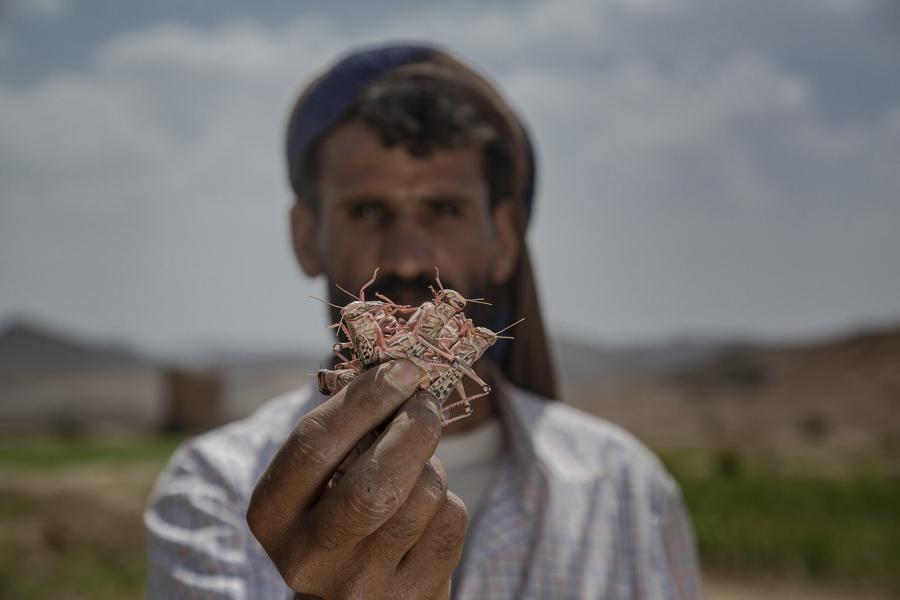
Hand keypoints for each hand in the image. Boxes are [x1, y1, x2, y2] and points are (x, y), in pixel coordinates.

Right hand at [247, 359, 467, 599]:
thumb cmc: (338, 510)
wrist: (356, 595)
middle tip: (426, 403)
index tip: (402, 370)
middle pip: (375, 484)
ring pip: (422, 498)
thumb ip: (344, 431)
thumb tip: (401, 372)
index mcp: (272, 513)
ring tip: (418, 466)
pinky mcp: (411, 596)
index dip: (365, 398)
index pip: (314, 444)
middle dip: (413, 429)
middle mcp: (309, 556)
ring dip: (431, 465)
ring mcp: (362, 583)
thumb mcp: (318, 478)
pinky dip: (447, 500)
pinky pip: (449, 521)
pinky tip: (426, 508)